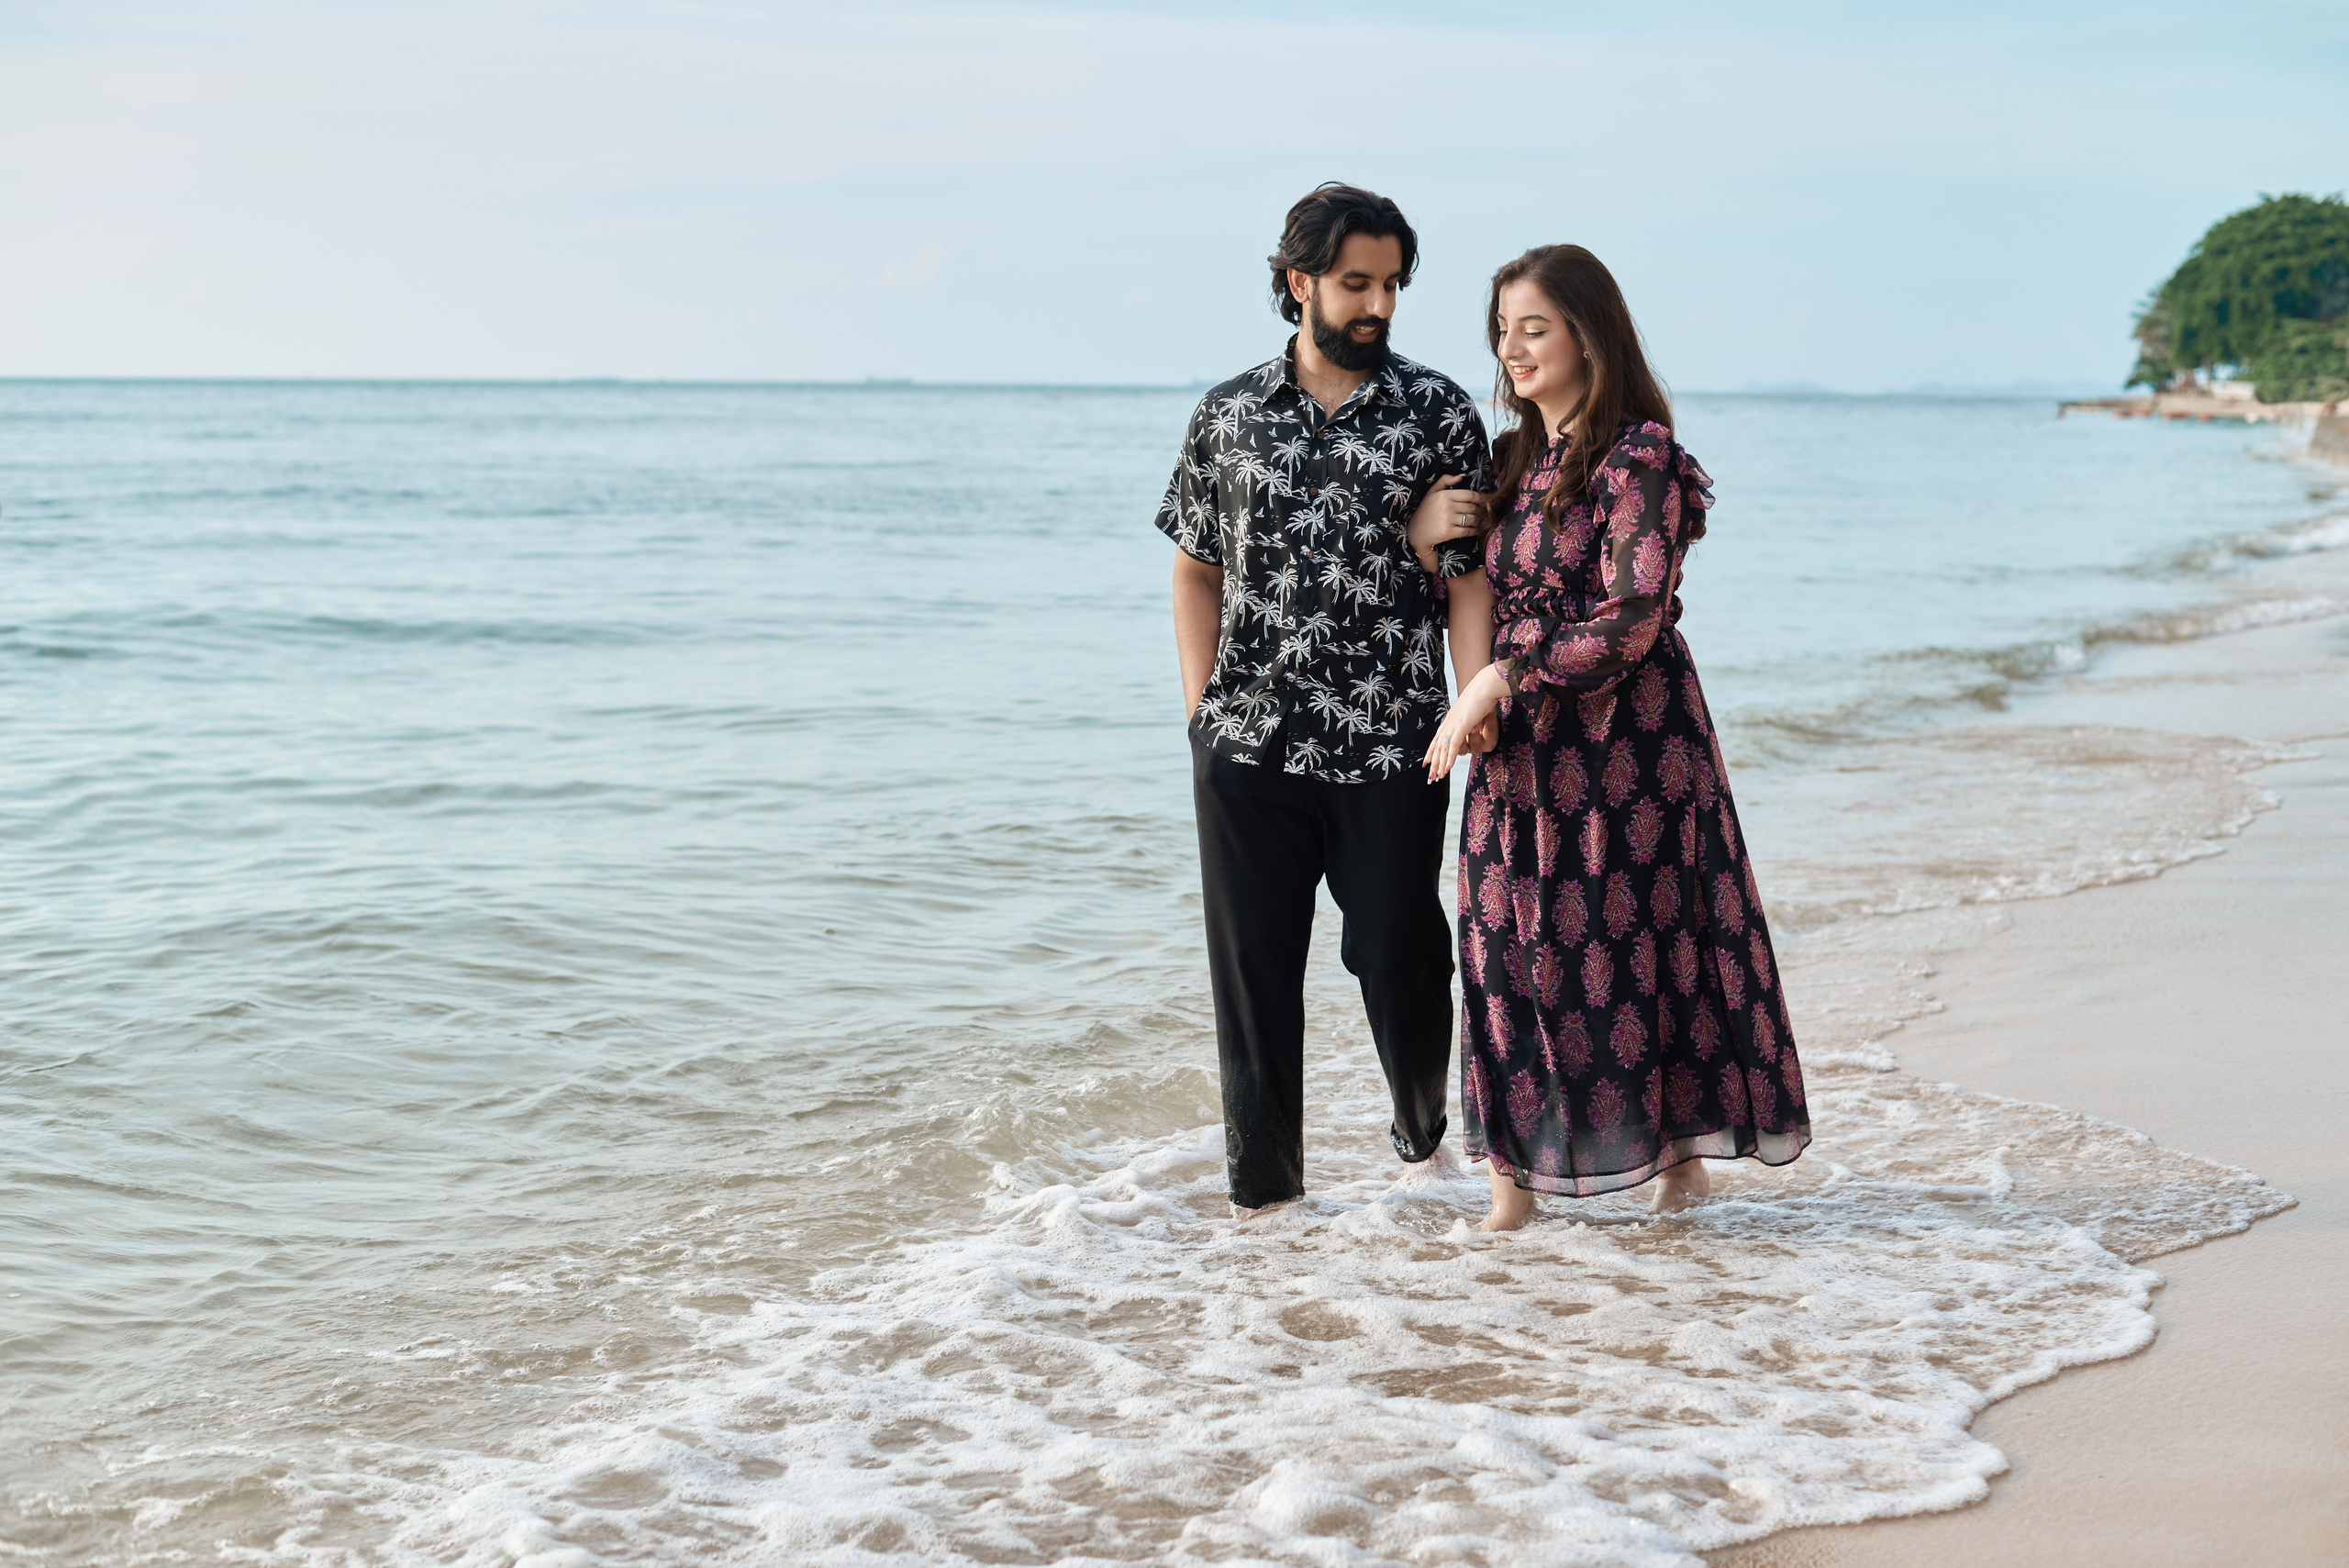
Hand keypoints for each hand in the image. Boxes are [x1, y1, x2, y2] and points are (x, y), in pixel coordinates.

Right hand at [1407, 475, 1486, 572]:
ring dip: (1477, 521)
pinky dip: (1474, 531)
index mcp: (1444, 495)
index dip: (1479, 498)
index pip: (1469, 494)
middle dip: (1478, 510)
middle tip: (1480, 513)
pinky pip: (1468, 531)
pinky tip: (1475, 530)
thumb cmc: (1425, 510)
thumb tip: (1462, 476)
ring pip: (1472, 519)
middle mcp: (1446, 506)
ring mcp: (1447, 520)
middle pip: (1472, 507)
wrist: (1416, 532)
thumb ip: (1445, 480)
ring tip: (1477, 521)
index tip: (1482, 501)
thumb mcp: (1432, 492)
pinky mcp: (1448, 532)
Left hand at [1423, 665, 1508, 779]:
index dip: (1431, 752)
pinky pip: (1453, 745)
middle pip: (1437, 746)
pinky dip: (1449, 757)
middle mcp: (1448, 722)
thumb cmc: (1481, 696)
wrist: (1485, 685)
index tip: (1426, 763)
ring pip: (1443, 748)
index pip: (1436, 739)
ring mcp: (1454, 724)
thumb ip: (1467, 720)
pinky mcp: (1462, 725)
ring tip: (1438, 777)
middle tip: (1430, 777)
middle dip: (1433, 763)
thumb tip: (1470, 726)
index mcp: (1449, 719)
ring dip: (1441, 764)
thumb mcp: (1470, 710)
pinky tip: (1447, 767)